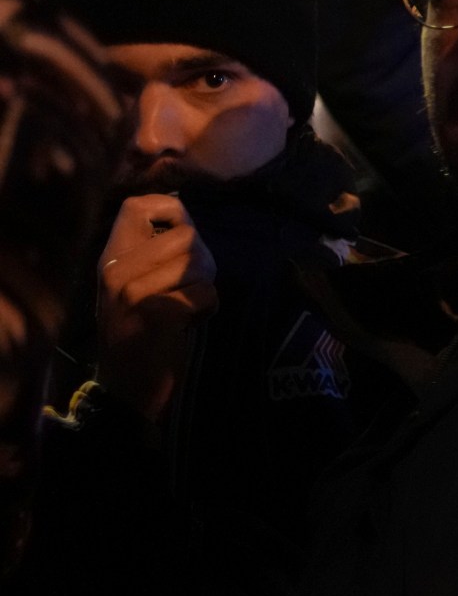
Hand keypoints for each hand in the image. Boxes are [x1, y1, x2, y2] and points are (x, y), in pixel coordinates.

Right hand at [95, 196, 217, 423]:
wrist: (127, 389)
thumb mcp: (132, 287)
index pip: (136, 205)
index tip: (181, 235)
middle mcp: (116, 270)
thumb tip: (185, 215)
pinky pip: (206, 293)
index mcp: (110, 259)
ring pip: (199, 263)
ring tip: (184, 308)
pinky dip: (208, 309)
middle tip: (188, 288)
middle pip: (186, 235)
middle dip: (202, 260)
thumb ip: (151, 253)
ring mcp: (133, 292)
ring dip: (204, 287)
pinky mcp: (158, 313)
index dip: (172, 210)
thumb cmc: (139, 334)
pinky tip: (188, 324)